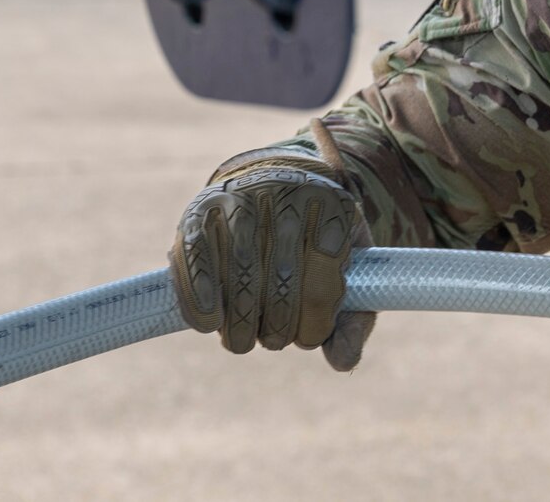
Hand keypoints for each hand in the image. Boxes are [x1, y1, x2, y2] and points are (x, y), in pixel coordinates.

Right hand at [169, 123, 375, 370]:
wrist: (276, 185)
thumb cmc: (316, 241)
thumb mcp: (348, 271)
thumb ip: (352, 319)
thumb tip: (343, 363)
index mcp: (334, 205)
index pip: (325, 274)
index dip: (317, 319)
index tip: (310, 336)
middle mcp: (288, 193)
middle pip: (282, 276)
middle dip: (278, 326)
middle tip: (276, 341)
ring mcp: (243, 197)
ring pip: (240, 272)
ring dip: (241, 321)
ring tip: (245, 340)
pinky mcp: (203, 208)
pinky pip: (197, 258)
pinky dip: (200, 298)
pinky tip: (210, 323)